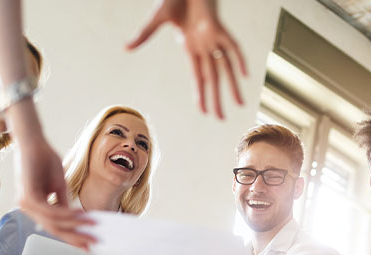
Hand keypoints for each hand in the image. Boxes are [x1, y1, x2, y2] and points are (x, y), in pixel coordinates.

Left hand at [15, 134, 95, 249]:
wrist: (33, 142)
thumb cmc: (44, 160)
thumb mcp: (58, 185)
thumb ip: (63, 203)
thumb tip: (75, 218)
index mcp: (35, 207)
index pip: (55, 227)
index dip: (73, 236)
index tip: (88, 242)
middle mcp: (27, 208)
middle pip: (54, 229)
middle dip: (75, 237)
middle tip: (92, 243)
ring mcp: (26, 203)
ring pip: (53, 222)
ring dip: (75, 225)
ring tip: (92, 226)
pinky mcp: (28, 196)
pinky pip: (50, 211)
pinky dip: (67, 214)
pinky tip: (80, 214)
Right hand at [127, 0, 247, 118]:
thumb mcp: (158, 18)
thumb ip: (145, 35)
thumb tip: (126, 48)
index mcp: (190, 48)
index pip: (198, 77)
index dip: (201, 95)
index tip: (204, 112)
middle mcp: (204, 47)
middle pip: (213, 78)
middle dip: (217, 98)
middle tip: (221, 119)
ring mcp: (213, 38)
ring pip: (226, 67)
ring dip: (233, 86)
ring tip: (240, 104)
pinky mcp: (219, 27)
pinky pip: (232, 46)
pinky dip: (239, 59)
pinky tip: (245, 74)